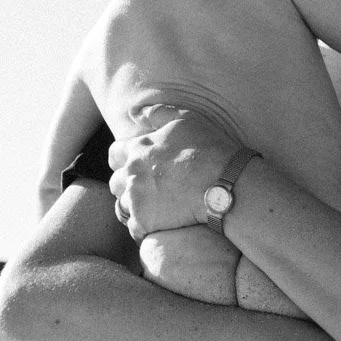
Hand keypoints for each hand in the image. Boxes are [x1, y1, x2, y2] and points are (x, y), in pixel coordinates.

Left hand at [108, 106, 238, 241]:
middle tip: (148, 190)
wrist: (225, 183)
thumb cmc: (210, 149)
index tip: (135, 166)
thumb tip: (134, 112)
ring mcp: (137, 199)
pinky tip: (160, 225)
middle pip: (116, 182)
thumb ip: (157, 114)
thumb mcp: (186, 120)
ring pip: (122, 206)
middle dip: (128, 185)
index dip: (124, 160)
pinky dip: (145, 228)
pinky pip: (134, 229)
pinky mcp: (145, 222)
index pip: (115, 154)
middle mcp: (132, 173)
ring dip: (135, 207)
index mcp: (139, 148)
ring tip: (154, 209)